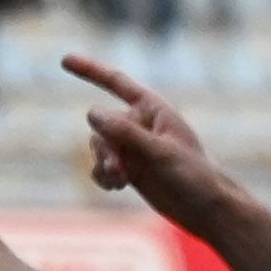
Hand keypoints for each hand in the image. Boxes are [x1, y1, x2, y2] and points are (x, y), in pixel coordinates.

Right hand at [65, 53, 223, 218]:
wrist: (206, 210)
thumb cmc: (193, 176)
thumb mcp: (159, 153)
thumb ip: (126, 133)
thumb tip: (92, 113)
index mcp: (153, 109)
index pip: (117, 83)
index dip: (90, 70)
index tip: (65, 60)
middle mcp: (141, 123)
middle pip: (102, 124)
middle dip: (104, 147)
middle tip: (117, 170)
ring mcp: (134, 146)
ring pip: (99, 146)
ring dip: (103, 164)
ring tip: (119, 181)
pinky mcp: (130, 167)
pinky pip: (102, 165)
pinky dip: (103, 175)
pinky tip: (115, 187)